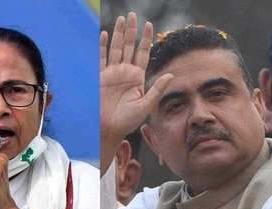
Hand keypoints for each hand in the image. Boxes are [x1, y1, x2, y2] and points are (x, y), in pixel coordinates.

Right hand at [99, 12, 172, 173]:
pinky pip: (101, 58)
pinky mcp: (100, 77)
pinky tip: (105, 34)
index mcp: (137, 78)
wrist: (107, 129)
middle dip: (131, 30)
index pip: (142, 53)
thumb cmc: (126, 122)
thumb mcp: (146, 106)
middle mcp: (124, 73)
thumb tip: (171, 75)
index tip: (149, 25)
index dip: (145, 39)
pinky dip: (103, 46)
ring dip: (118, 34)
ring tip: (122, 19)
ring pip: (116, 48)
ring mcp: (111, 74)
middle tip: (133, 15)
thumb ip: (157, 89)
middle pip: (129, 46)